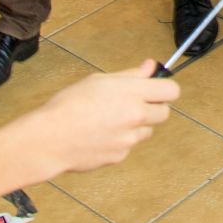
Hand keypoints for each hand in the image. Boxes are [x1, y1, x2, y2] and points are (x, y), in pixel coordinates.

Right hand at [27, 62, 179, 176]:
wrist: (50, 138)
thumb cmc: (69, 104)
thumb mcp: (99, 80)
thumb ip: (130, 75)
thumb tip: (150, 67)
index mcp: (133, 93)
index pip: (172, 91)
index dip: (164, 89)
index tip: (155, 90)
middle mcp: (136, 116)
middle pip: (164, 113)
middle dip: (153, 108)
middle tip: (132, 105)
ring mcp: (130, 139)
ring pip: (146, 130)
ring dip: (136, 126)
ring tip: (109, 120)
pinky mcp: (121, 155)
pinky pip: (129, 145)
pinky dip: (120, 140)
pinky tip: (100, 135)